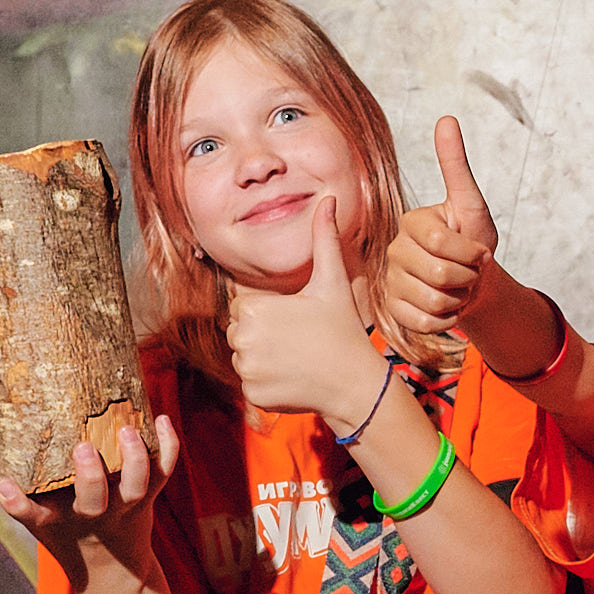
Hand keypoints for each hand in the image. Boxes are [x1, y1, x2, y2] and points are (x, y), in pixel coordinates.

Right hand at [0, 413, 180, 574]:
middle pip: (93, 503)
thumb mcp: (43, 522)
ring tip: (128, 430)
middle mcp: (91, 517)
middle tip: (84, 447)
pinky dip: (168, 446)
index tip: (4, 485)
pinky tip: (162, 419)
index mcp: (57, 522)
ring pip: (136, 487)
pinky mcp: (147, 500)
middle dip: (90, 476)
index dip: (16, 503)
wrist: (114, 573)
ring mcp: (123, 509)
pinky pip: (163, 473)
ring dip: (135, 459)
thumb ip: (25, 493)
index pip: (31, 515)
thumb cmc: (70, 535)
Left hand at [222, 194, 387, 420]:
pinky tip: (294, 379)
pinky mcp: (252, 394)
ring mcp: (246, 368)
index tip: (295, 321)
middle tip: (298, 341)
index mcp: (251, 307)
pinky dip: (269, 385)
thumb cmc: (343, 329)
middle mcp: (241, 337)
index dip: (269, 313)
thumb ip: (323, 239)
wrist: (355, 382)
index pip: (242, 308)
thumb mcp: (332, 282)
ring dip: (265, 361)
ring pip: (244, 359)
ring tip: (296, 360)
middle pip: (239, 333)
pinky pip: (251, 385)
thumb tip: (328, 199)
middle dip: (263, 337)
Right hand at [383, 115, 501, 345]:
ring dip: (459, 301)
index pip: (441, 243)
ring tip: (458, 289)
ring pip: (433, 301)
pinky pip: (424, 323)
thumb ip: (456, 165)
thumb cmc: (473, 241)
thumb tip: (447, 119)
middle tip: (469, 273)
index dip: (471, 254)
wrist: (475, 283)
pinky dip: (446, 321)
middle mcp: (393, 251)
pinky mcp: (393, 311)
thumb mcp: (471, 204)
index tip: (479, 253)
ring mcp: (390, 282)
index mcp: (411, 223)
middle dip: (468, 278)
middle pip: (440, 274)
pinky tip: (448, 308)